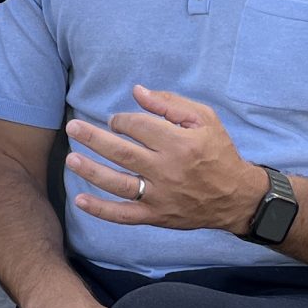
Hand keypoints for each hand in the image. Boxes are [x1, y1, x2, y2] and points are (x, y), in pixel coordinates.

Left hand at [66, 87, 269, 234]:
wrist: (236, 197)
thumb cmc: (218, 152)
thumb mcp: (204, 120)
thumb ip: (170, 104)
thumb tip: (137, 92)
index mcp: (179, 143)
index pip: (139, 127)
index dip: (122, 120)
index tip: (117, 121)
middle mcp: (167, 170)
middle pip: (121, 152)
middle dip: (93, 138)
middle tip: (73, 128)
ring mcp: (160, 196)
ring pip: (118, 183)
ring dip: (91, 171)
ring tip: (71, 159)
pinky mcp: (156, 216)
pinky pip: (124, 215)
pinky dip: (101, 210)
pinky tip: (80, 201)